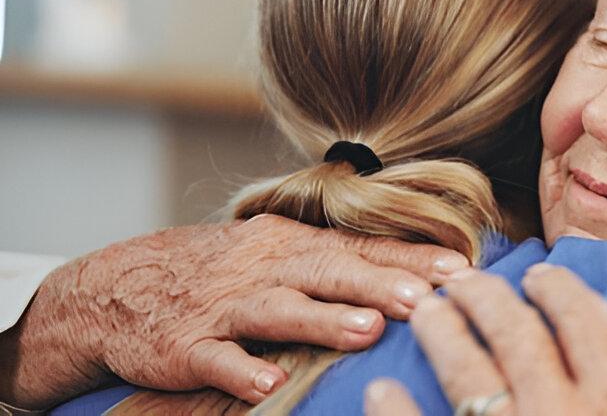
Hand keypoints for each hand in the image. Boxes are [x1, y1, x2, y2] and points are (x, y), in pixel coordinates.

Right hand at [0, 214, 469, 408]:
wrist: (119, 286)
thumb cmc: (225, 272)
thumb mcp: (279, 254)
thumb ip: (340, 263)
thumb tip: (418, 274)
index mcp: (293, 246)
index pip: (362, 249)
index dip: (411, 260)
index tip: (462, 271)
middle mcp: (265, 269)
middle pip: (329, 273)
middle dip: (381, 285)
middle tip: (428, 301)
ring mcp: (224, 306)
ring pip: (278, 310)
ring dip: (322, 321)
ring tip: (366, 332)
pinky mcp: (186, 346)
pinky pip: (216, 359)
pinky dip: (240, 370)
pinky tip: (267, 385)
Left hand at [372, 264, 606, 415]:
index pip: (585, 322)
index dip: (560, 290)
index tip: (540, 275)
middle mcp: (561, 413)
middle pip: (517, 334)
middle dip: (488, 298)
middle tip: (464, 280)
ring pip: (467, 372)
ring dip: (442, 334)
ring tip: (426, 312)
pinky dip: (395, 412)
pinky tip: (380, 390)